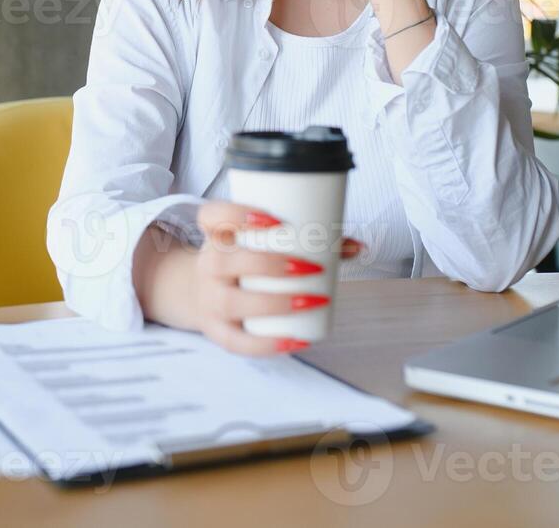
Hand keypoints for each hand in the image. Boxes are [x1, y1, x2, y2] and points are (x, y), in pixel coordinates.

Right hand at [187, 200, 363, 355]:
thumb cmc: (244, 261)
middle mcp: (206, 266)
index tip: (275, 220)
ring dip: (274, 302)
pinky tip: (297, 340)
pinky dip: (268, 344)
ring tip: (312, 301)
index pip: (211, 215)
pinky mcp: (217, 330)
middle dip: (269, 263)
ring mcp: (208, 300)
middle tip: (311, 267)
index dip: (237, 214)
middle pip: (225, 260)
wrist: (200, 291)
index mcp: (215, 235)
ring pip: (231, 301)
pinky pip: (236, 341)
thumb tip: (358, 246)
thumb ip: (311, 241)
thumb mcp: (261, 244)